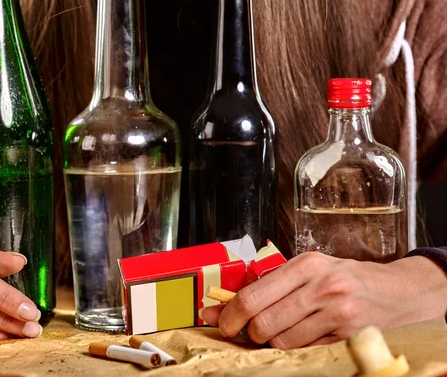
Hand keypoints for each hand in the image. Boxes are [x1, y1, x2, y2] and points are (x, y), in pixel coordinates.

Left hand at [200, 252, 446, 348]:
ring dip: (273, 343)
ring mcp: (337, 313)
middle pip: (264, 322)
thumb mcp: (308, 271)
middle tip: (250, 332)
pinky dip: (296, 348)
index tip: (220, 323)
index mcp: (305, 265)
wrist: (397, 292)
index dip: (230, 314)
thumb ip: (268, 286)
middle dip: (249, 333)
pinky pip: (305, 351)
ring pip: (282, 342)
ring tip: (281, 331)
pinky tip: (303, 336)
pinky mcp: (348, 337)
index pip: (253, 295)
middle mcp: (321, 286)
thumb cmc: (345, 279)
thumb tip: (221, 305)